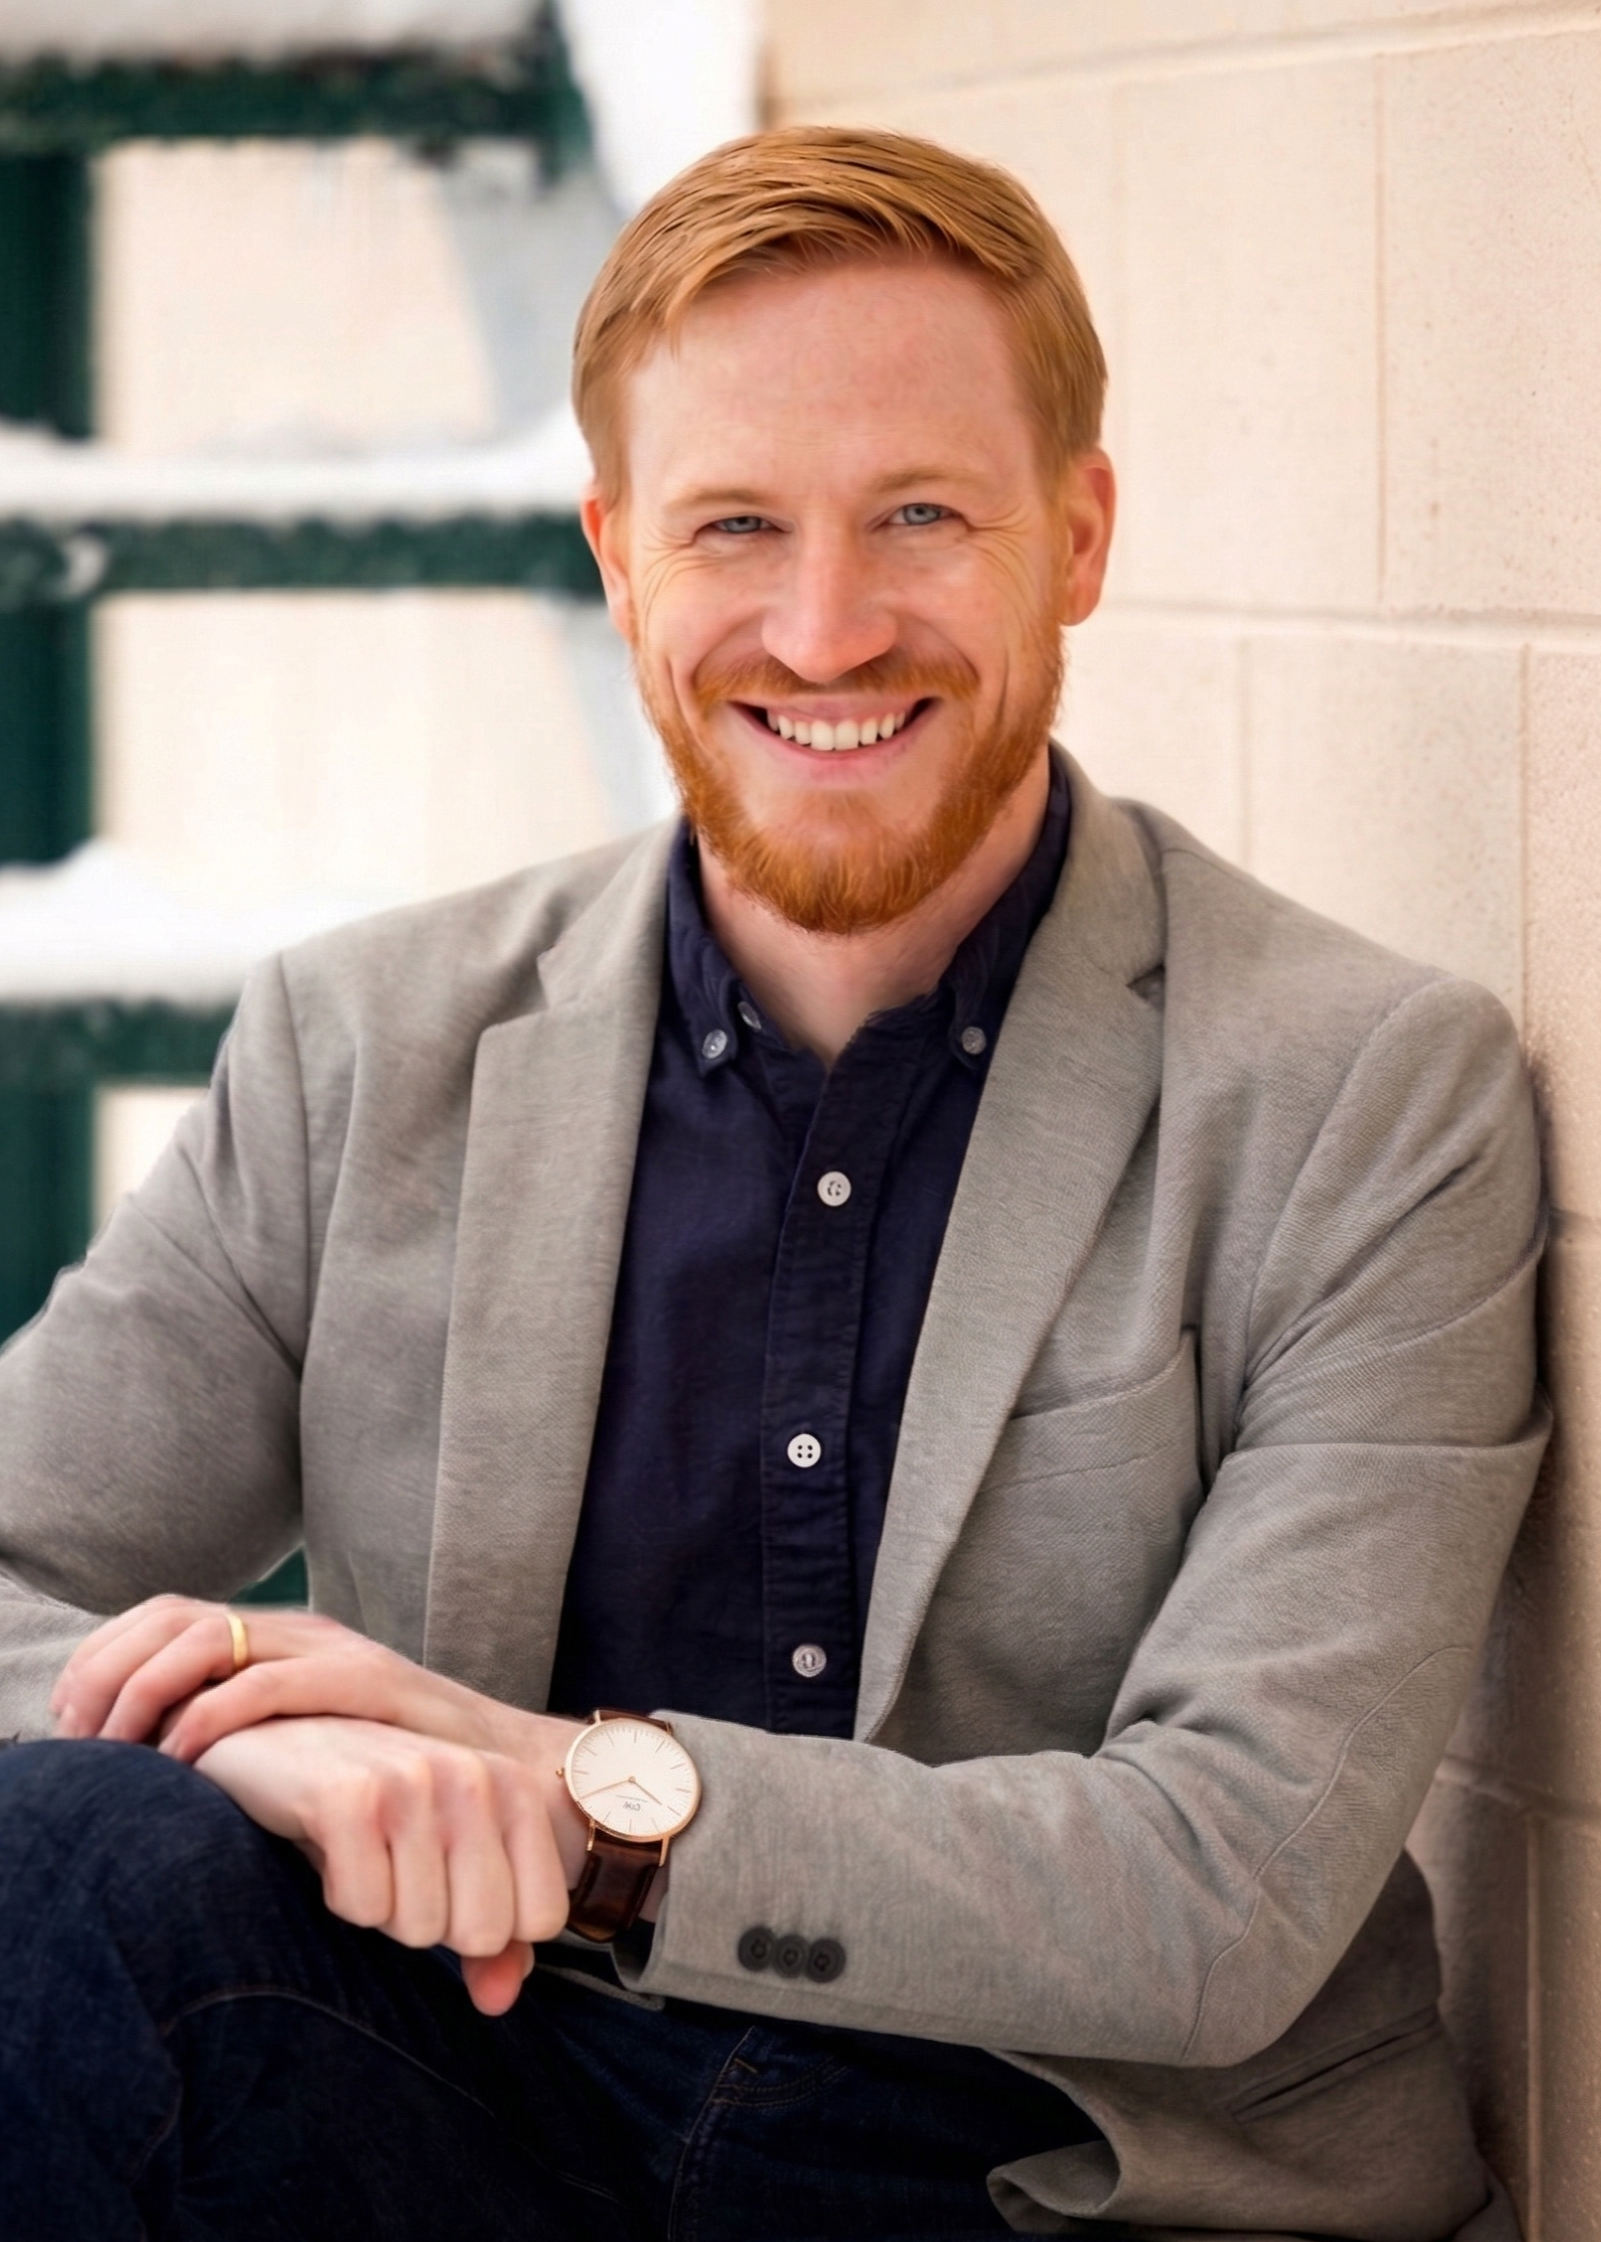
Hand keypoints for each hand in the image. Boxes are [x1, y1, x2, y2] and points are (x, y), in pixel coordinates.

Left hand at [51, 1595, 565, 1769]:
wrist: (511, 1779)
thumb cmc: (398, 1781)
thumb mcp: (301, 1753)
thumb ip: (241, 1747)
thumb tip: (150, 1772)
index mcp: (279, 1639)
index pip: (164, 1616)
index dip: (104, 1661)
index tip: (70, 1726)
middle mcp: (298, 1630)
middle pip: (168, 1619)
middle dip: (106, 1676)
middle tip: (79, 1744)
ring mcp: (330, 1650)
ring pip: (202, 1640)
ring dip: (142, 1692)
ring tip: (116, 1753)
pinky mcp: (363, 1680)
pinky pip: (260, 1683)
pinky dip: (207, 1717)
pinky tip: (180, 1761)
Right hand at [194, 1715, 569, 2014]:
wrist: (273, 1743)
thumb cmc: (371, 1810)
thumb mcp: (441, 1861)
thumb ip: (490, 1935)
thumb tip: (500, 2002)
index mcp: (513, 1787)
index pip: (543, 1919)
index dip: (486, 1927)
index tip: (445, 1884)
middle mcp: (473, 1775)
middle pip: (484, 1932)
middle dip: (431, 1923)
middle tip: (394, 1870)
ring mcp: (413, 1780)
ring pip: (421, 1928)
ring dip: (381, 1909)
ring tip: (362, 1851)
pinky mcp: (349, 1796)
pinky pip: (365, 1910)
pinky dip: (339, 1897)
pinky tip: (328, 1845)